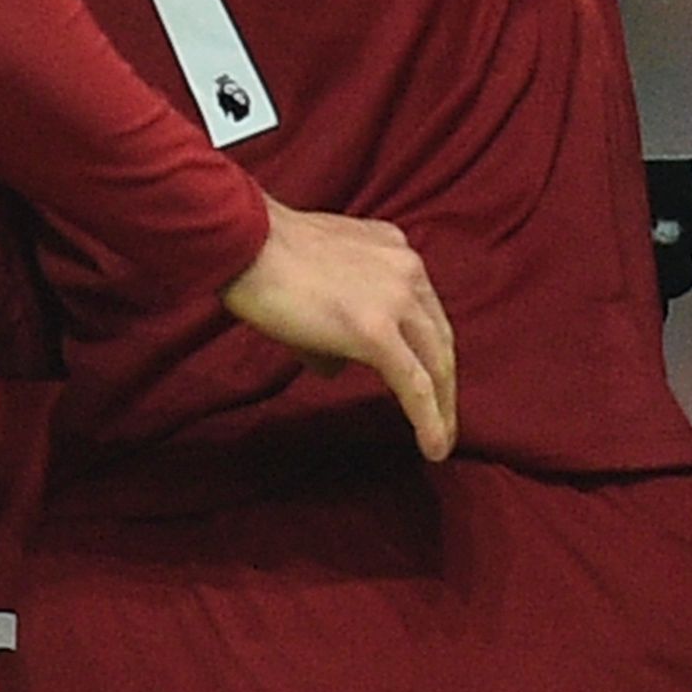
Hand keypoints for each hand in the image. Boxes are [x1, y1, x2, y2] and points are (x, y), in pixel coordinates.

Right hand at [220, 197, 457, 458]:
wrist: (244, 243)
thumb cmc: (263, 257)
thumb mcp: (319, 273)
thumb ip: (339, 313)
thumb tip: (336, 366)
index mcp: (394, 251)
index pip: (424, 309)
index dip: (429, 349)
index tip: (430, 379)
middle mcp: (407, 271)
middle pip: (439, 336)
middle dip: (445, 382)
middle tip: (446, 418)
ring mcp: (395, 300)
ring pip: (434, 363)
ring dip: (442, 407)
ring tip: (442, 442)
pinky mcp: (375, 332)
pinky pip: (413, 384)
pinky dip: (429, 419)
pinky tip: (433, 447)